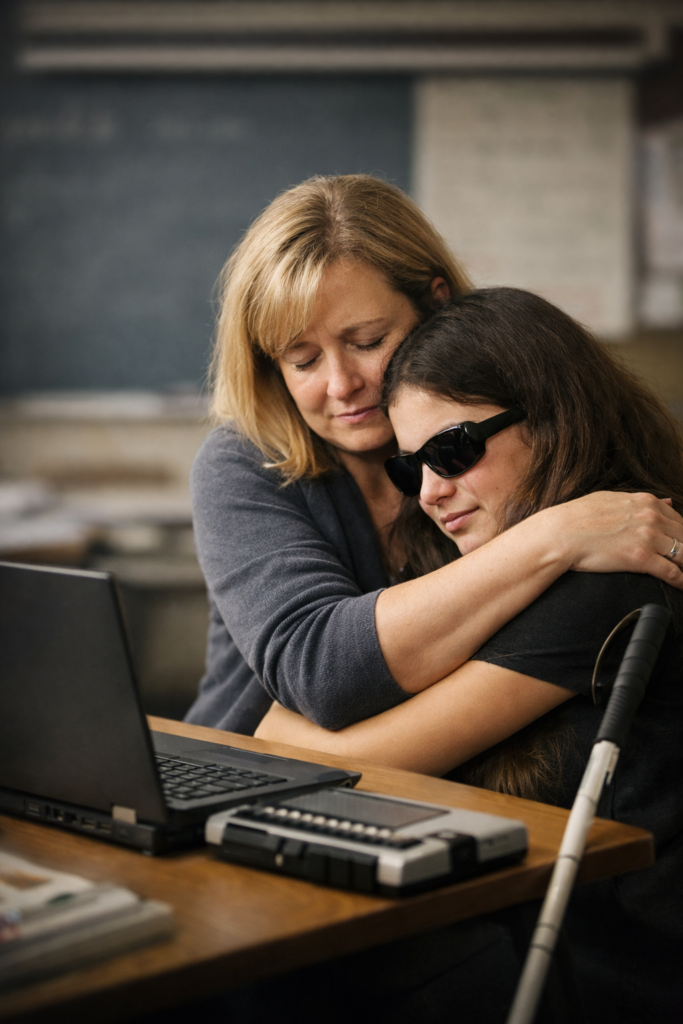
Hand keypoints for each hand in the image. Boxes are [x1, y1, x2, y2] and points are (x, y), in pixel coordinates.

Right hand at [546, 491, 682, 588]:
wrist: (559, 534)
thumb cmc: (578, 517)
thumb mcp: (612, 499)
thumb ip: (643, 501)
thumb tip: (667, 500)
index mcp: (646, 502)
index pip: (679, 520)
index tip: (680, 546)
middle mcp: (652, 517)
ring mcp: (648, 537)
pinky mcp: (641, 558)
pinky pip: (672, 572)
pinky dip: (682, 581)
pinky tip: (681, 586)